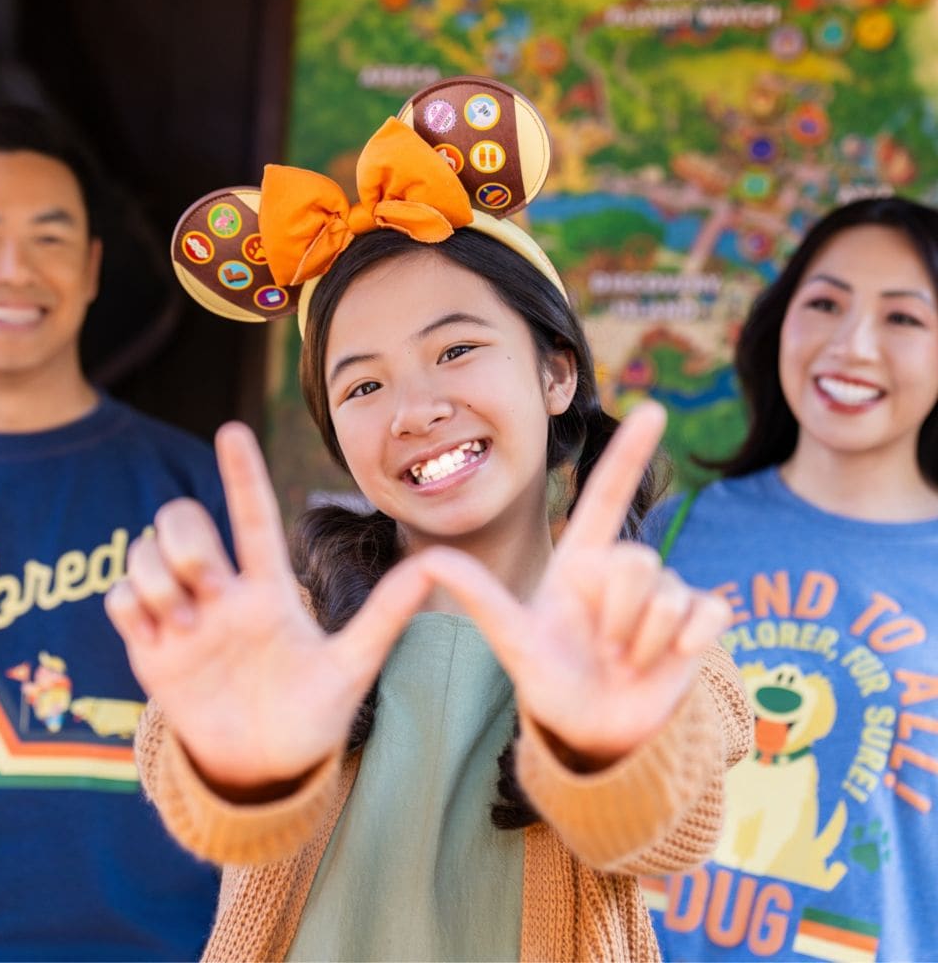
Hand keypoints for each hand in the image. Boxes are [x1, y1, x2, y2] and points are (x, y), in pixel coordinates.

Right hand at [105, 422, 433, 789]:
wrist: (263, 768)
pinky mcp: (148, 646)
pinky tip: (156, 632)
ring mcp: (182, 617)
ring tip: (182, 624)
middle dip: (188, 542)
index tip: (231, 429)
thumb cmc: (312, 714)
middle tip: (208, 587)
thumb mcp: (351, 666)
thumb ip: (387, 615)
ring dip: (156, 578)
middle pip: (183, 521)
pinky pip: (117, 597)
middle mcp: (222, 593)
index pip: (253, 517)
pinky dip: (129, 605)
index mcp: (268, 590)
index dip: (243, 473)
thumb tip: (436, 566)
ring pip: (144, 551)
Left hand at [418, 401, 729, 766]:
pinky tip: (669, 661)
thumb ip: (481, 597)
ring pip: (668, 594)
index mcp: (581, 560)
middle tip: (602, 648)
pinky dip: (691, 642)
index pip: (608, 496)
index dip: (631, 451)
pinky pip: (709, 610)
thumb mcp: (515, 641)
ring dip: (643, 642)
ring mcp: (666, 593)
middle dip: (617, 617)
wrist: (594, 731)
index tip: (657, 408)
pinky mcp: (699, 620)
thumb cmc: (550, 678)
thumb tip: (428, 558)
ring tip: (625, 662)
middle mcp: (624, 569)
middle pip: (637, 561)